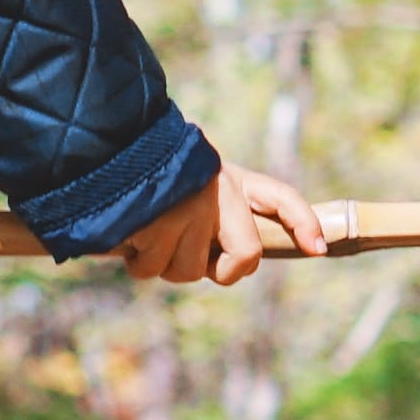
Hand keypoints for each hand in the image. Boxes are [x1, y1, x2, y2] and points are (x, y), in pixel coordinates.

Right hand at [119, 162, 329, 286]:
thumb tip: (233, 263)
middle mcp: (216, 191)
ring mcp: (186, 208)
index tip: (319, 250)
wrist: (100, 147)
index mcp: (231, 177)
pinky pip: (151, 268)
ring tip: (149, 232)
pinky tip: (130, 234)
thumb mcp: (193, 182)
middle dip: (222, 271)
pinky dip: (137, 261)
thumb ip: (219, 216)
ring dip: (165, 262)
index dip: (303, 223)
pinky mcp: (154, 223)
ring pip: (188, 270)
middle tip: (198, 257)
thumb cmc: (147, 172)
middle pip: (243, 259)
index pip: (279, 196)